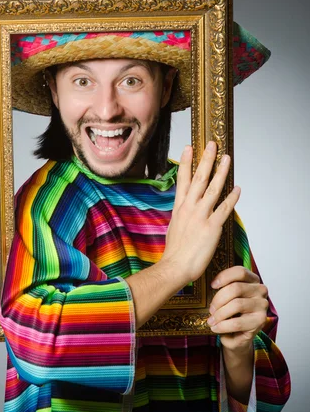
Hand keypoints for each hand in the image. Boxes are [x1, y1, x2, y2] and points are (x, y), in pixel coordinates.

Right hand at [160, 141, 240, 285]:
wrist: (175, 266)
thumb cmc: (175, 250)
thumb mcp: (174, 225)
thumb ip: (182, 213)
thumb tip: (186, 207)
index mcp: (180, 207)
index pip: (183, 179)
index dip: (186, 162)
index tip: (189, 147)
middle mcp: (190, 207)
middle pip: (199, 178)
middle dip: (206, 159)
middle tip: (212, 144)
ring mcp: (201, 216)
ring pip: (213, 189)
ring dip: (221, 172)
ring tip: (227, 158)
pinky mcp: (212, 227)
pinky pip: (224, 209)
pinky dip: (231, 198)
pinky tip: (237, 188)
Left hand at [207, 266, 268, 350]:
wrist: (239, 335)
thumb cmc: (232, 312)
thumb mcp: (228, 297)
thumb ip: (223, 286)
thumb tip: (205, 280)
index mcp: (253, 279)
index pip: (240, 272)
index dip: (224, 276)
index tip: (212, 285)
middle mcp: (261, 290)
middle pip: (236, 288)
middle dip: (219, 299)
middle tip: (210, 309)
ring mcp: (262, 305)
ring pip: (236, 305)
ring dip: (220, 314)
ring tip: (211, 321)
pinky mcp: (260, 321)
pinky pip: (237, 322)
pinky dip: (223, 326)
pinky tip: (216, 328)